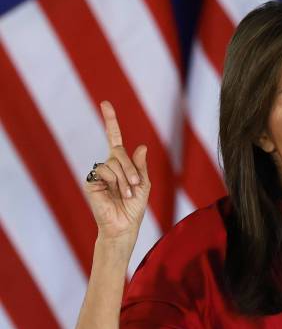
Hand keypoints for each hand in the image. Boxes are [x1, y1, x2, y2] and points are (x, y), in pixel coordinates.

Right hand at [83, 101, 150, 242]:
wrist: (124, 225)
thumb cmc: (135, 206)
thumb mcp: (143, 184)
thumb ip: (140, 166)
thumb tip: (141, 146)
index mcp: (121, 163)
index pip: (114, 138)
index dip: (110, 121)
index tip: (105, 103)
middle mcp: (108, 164)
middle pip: (119, 152)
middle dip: (130, 168)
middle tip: (135, 185)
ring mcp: (98, 172)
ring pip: (114, 162)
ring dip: (125, 179)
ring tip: (126, 194)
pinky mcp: (91, 180)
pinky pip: (105, 171)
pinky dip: (116, 182)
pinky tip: (116, 194)